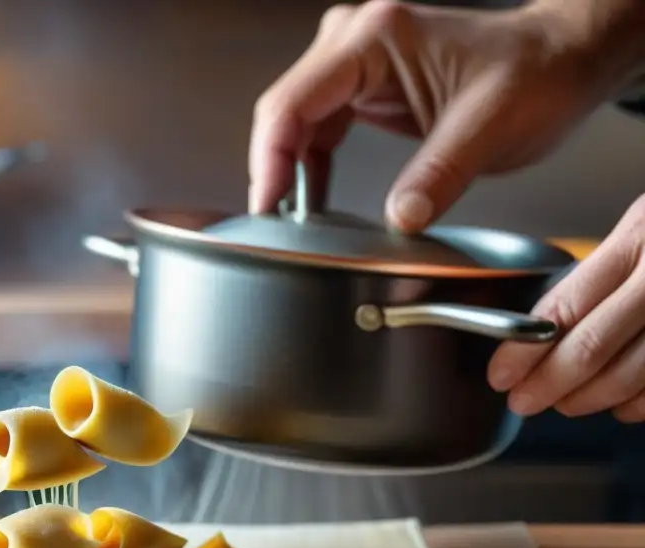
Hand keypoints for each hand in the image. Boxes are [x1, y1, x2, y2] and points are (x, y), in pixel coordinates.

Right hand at [249, 0, 644, 230]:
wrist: (560, 59)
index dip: (271, 160)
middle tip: (275, 227)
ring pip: (294, 123)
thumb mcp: (489, 127)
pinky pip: (316, 129)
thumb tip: (399, 220)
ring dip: (289, 173)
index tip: (268, 209)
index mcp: (375, 39)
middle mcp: (355, 43)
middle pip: (283, 112)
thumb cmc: (534, 73)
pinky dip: (310, 168)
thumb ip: (439, 173)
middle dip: (274, 171)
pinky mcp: (363, 87)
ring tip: (292, 221)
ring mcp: (355, 64)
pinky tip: (314, 200)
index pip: (293, 102)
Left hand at [487, 195, 644, 423]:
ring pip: (634, 371)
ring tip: (566, 404)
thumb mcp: (642, 228)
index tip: (501, 374)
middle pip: (595, 345)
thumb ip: (601, 273)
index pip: (565, 306)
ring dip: (591, 397)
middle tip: (524, 402)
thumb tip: (541, 331)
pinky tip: (621, 405)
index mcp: (640, 236)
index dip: (525, 349)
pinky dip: (639, 403)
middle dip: (550, 382)